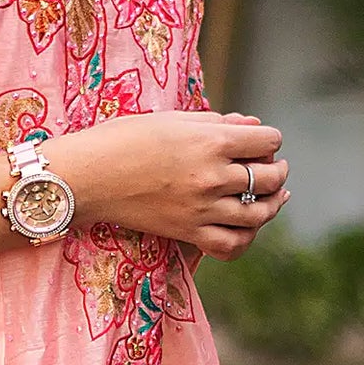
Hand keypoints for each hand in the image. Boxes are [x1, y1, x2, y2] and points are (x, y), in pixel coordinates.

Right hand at [49, 110, 288, 258]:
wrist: (87, 176)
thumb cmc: (124, 139)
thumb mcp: (172, 119)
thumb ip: (217, 123)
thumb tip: (254, 127)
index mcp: (212, 141)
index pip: (267, 141)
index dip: (269, 139)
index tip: (261, 141)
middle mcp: (212, 176)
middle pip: (268, 178)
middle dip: (276, 169)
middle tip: (272, 167)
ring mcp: (202, 209)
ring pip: (259, 214)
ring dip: (272, 204)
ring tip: (272, 197)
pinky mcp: (188, 233)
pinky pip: (232, 245)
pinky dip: (247, 239)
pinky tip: (247, 228)